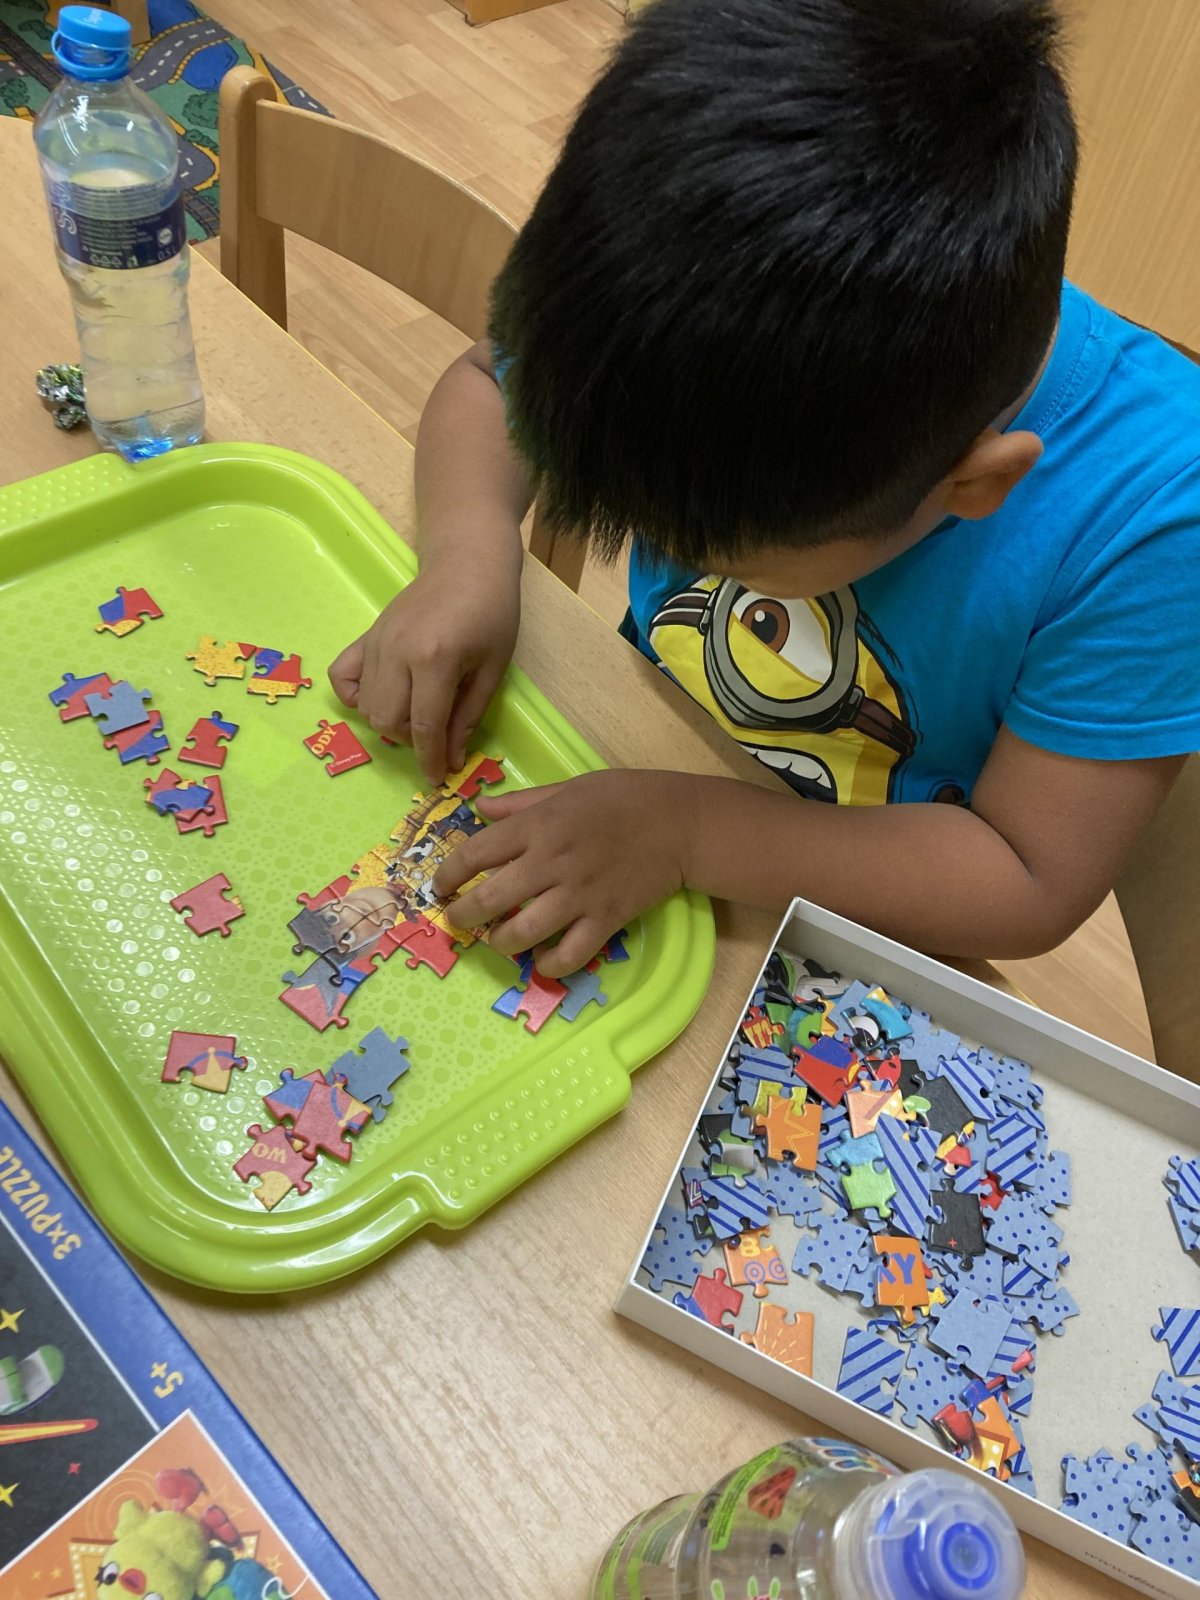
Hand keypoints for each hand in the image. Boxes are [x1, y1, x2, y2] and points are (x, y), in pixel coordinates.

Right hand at [328, 553, 520, 782]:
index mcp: (434, 660)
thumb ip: (467, 716)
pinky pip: (342, 677)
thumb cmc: (492, 613)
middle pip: (386, 720)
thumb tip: (449, 759)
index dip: (429, 759)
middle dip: (410, 739)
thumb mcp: (492, 669)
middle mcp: (397, 652)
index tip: (436, 777)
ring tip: (417, 709)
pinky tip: (383, 694)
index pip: (424, 726)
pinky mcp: (366, 635)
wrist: (468, 564)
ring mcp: (376, 642)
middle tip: (435, 731)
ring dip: (389, 720)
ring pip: (365, 705)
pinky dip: (355, 695)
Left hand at [432, 770, 691, 976]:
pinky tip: (542, 959)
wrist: (680, 822)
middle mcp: (552, 862)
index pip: (475, 853)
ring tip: (498, 940)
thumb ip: (521, 803)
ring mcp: (579, 894)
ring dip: (500, 943)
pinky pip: (569, 954)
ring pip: (523, 933)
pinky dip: (550, 964)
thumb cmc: (623, 797)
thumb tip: (480, 808)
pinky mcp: (606, 919)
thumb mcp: (568, 786)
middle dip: (462, 917)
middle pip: (489, 900)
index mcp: (539, 825)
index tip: (440, 886)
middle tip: (458, 921)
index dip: (447, 874)